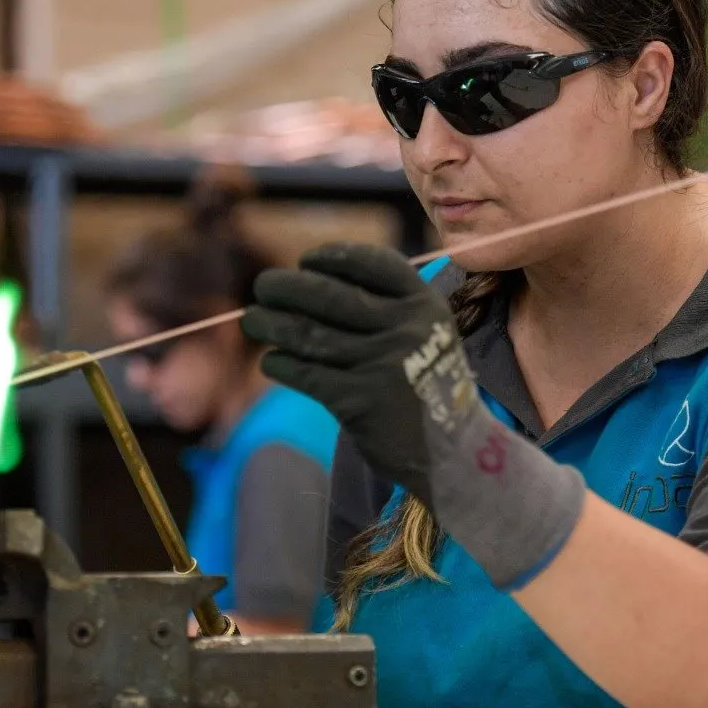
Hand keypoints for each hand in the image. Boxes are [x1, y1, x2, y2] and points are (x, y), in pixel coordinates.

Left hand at [242, 243, 585, 589]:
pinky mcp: (360, 401)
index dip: (333, 257)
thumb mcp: (427, 333)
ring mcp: (382, 364)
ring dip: (271, 325)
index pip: (371, 263)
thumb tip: (310, 282)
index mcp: (424, 304)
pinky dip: (281, 365)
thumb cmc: (427, 385)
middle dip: (287, 287)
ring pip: (310, 335)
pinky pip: (307, 374)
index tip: (306, 261)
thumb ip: (386, 306)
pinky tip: (271, 362)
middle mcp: (405, 328)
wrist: (454, 451)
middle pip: (330, 295)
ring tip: (253, 320)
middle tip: (263, 285)